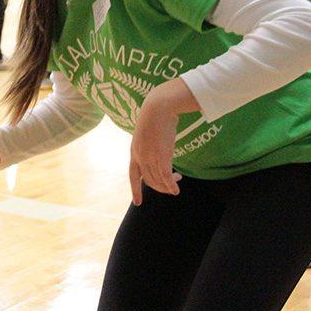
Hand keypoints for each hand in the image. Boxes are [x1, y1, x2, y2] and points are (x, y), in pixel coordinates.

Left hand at [129, 82, 185, 205]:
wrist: (158, 107)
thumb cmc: (155, 116)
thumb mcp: (147, 133)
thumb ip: (149, 143)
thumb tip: (157, 147)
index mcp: (134, 151)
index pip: (133, 175)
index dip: (135, 189)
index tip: (137, 202)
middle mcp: (140, 157)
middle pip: (148, 181)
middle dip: (160, 187)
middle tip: (171, 187)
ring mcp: (150, 157)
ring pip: (158, 180)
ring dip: (168, 186)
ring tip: (176, 185)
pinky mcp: (162, 155)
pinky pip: (166, 177)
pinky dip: (171, 185)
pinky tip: (177, 189)